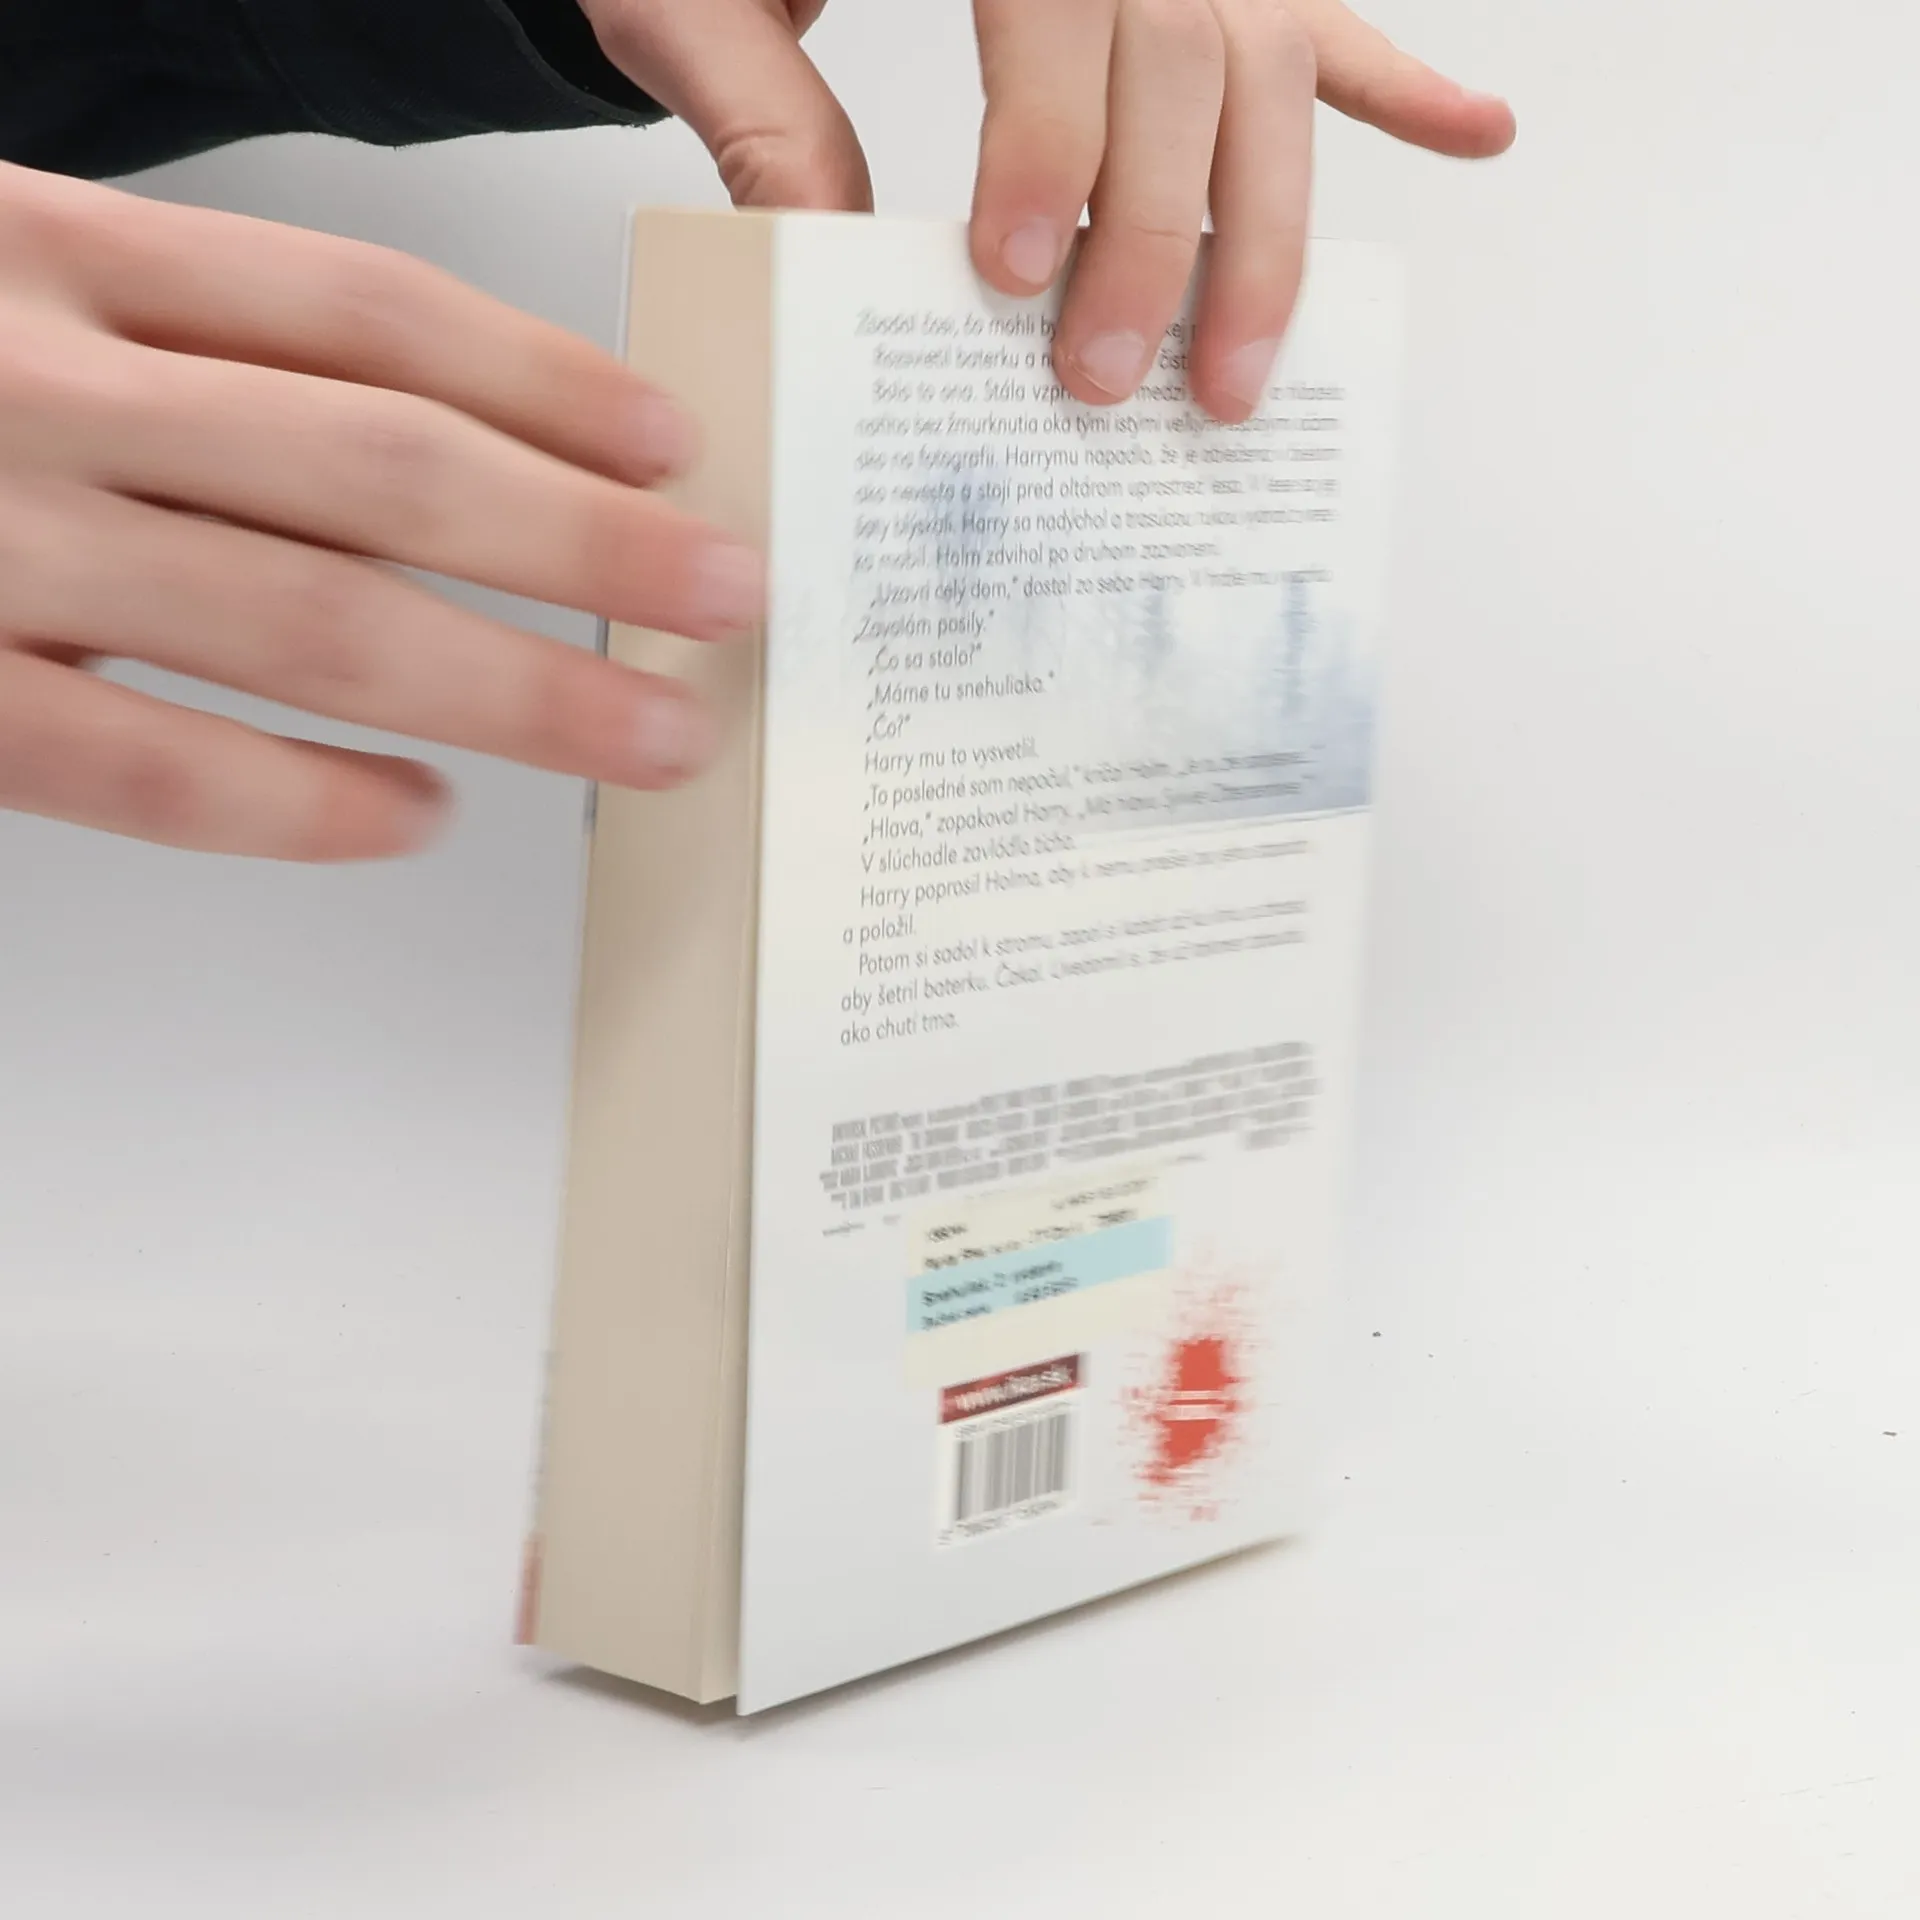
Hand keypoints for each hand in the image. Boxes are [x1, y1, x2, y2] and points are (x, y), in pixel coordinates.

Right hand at [0, 163, 760, 860]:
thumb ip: (157, 348)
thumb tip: (405, 450)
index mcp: (59, 256)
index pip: (359, 310)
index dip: (543, 383)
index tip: (669, 446)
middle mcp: (41, 391)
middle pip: (382, 464)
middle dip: (586, 544)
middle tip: (725, 598)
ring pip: (311, 621)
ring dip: (516, 689)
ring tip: (648, 730)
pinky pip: (156, 772)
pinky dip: (309, 800)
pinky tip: (421, 810)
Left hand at [579, 0, 1513, 419]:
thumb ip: (761, 110)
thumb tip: (838, 262)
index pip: (1054, 16)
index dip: (1049, 145)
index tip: (1014, 275)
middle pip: (1185, 63)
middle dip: (1157, 237)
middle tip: (1113, 382)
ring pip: (1265, 71)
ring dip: (1265, 232)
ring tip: (1241, 374)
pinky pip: (1325, 22)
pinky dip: (1396, 84)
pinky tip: (1478, 133)